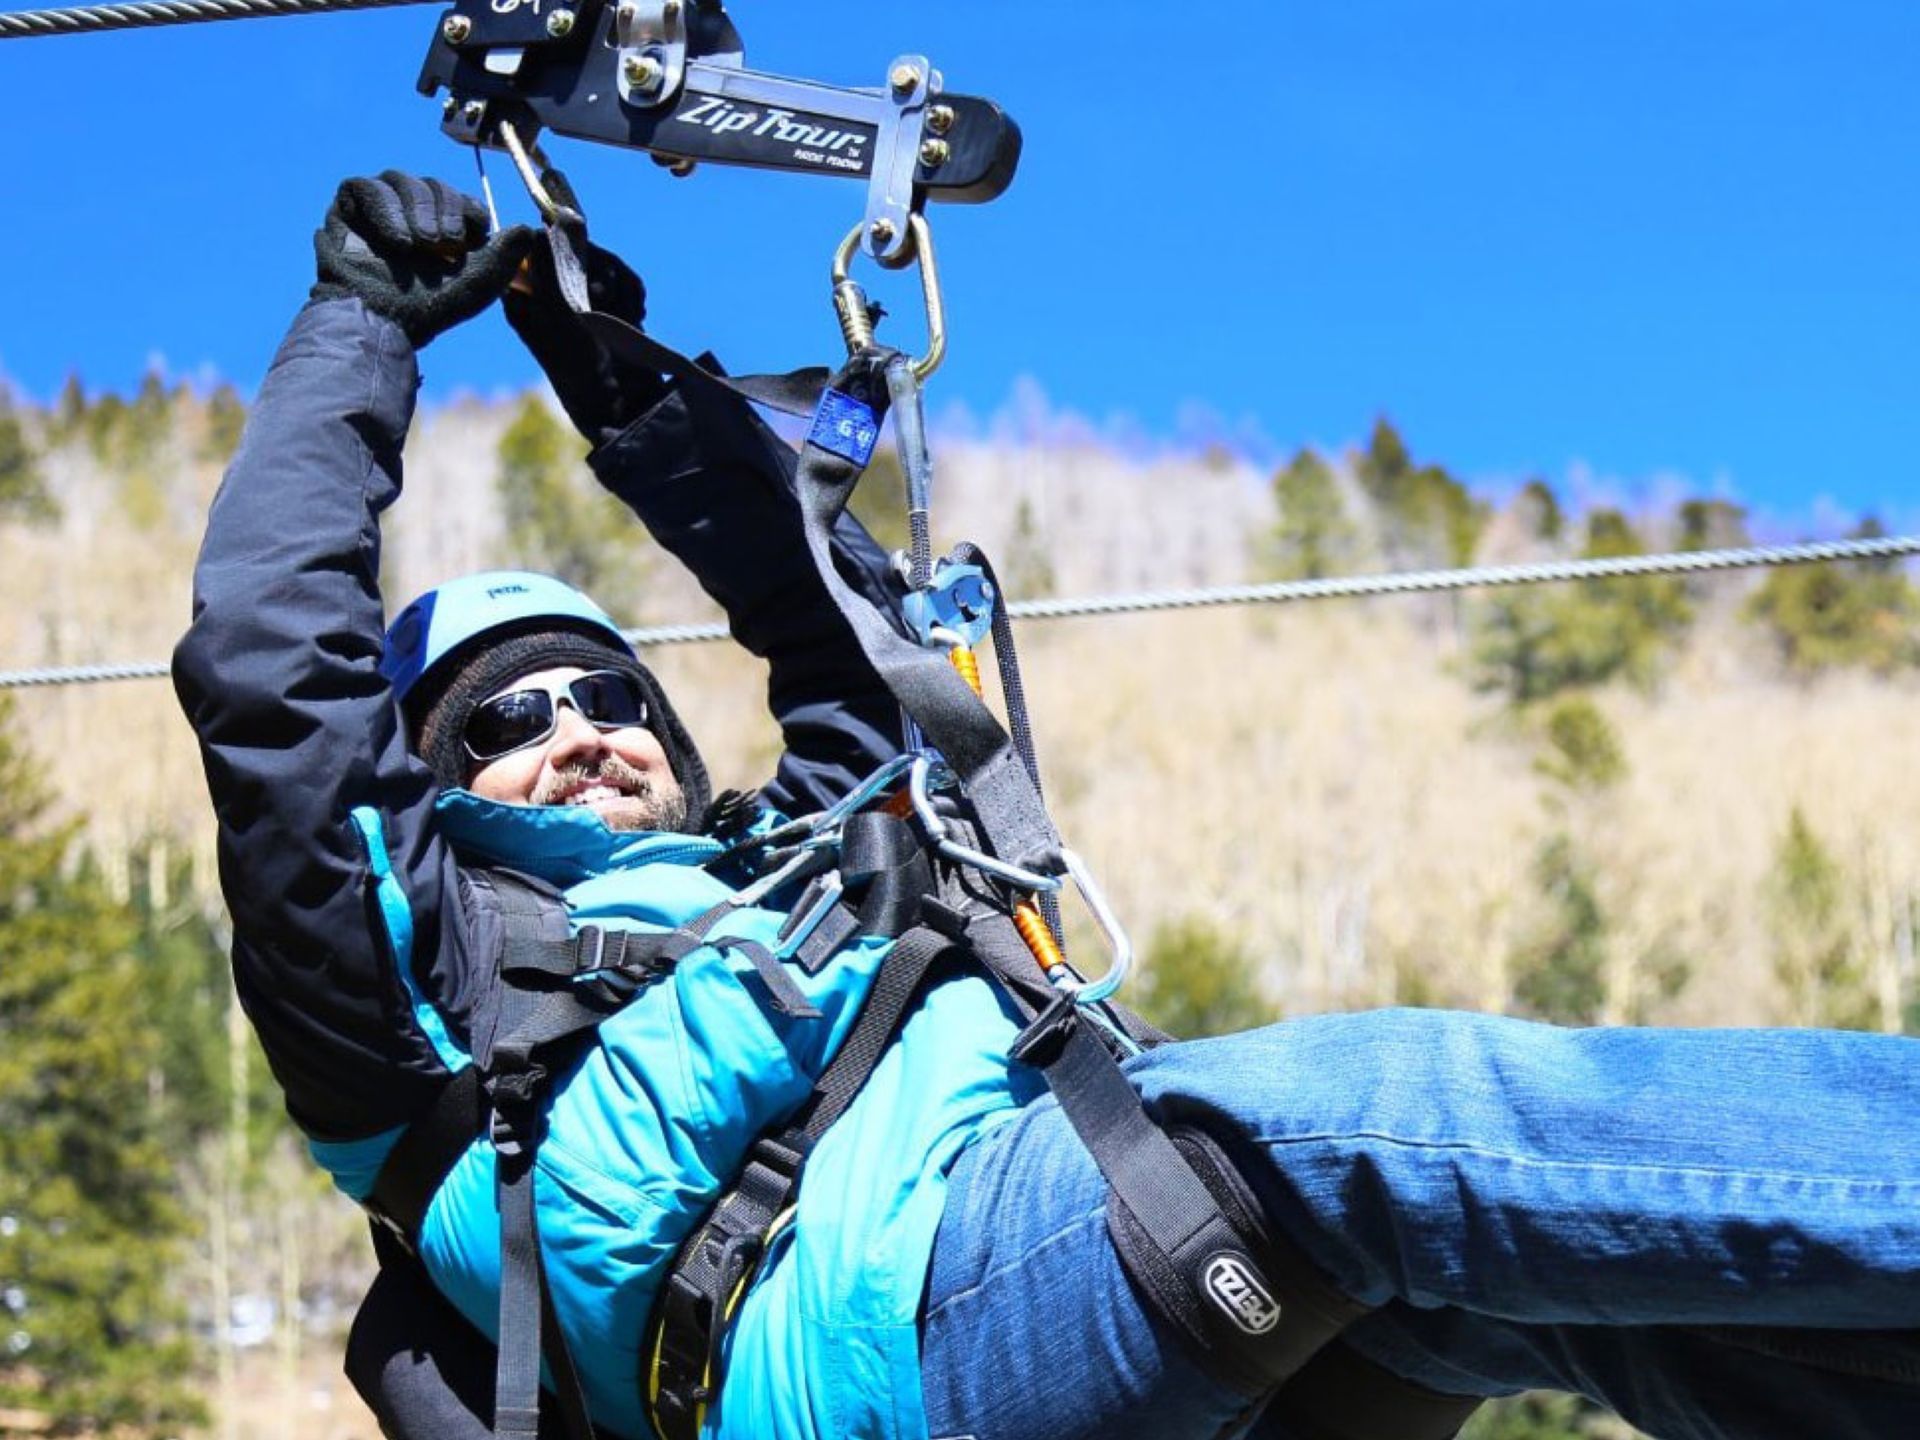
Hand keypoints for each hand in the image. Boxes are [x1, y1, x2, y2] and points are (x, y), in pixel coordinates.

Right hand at [311, 171, 532, 348]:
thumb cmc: (429, 308)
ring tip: (418, 244)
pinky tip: (396, 240)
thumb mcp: (476, 282)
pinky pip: (365, 187)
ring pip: (400, 180)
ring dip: (415, 209)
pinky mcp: (348, 206)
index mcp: (442, 227)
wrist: (383, 321)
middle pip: (432, 185)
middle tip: (445, 241)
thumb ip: (504, 256)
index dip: (468, 208)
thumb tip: (529, 229)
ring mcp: (379, 207)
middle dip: (443, 208)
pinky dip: (384, 209)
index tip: (476, 231)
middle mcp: (410, 213)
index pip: (458, 198)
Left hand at [502, 169, 669, 445]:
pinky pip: (621, 277)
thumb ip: (549, 271)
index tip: (580, 254)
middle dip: (600, 264)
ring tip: (629, 313)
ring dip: (620, 281)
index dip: (560, 240)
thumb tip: (538, 226)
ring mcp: (579, 300)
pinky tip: (637, 316)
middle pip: (573, 245)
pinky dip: (633, 293)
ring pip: (601, 259)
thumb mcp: (561, 319)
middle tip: (609, 296)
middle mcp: (546, 294)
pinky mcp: (607, 306)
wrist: (623, 409)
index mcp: (522, 295)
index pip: (535, 241)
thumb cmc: (582, 371)